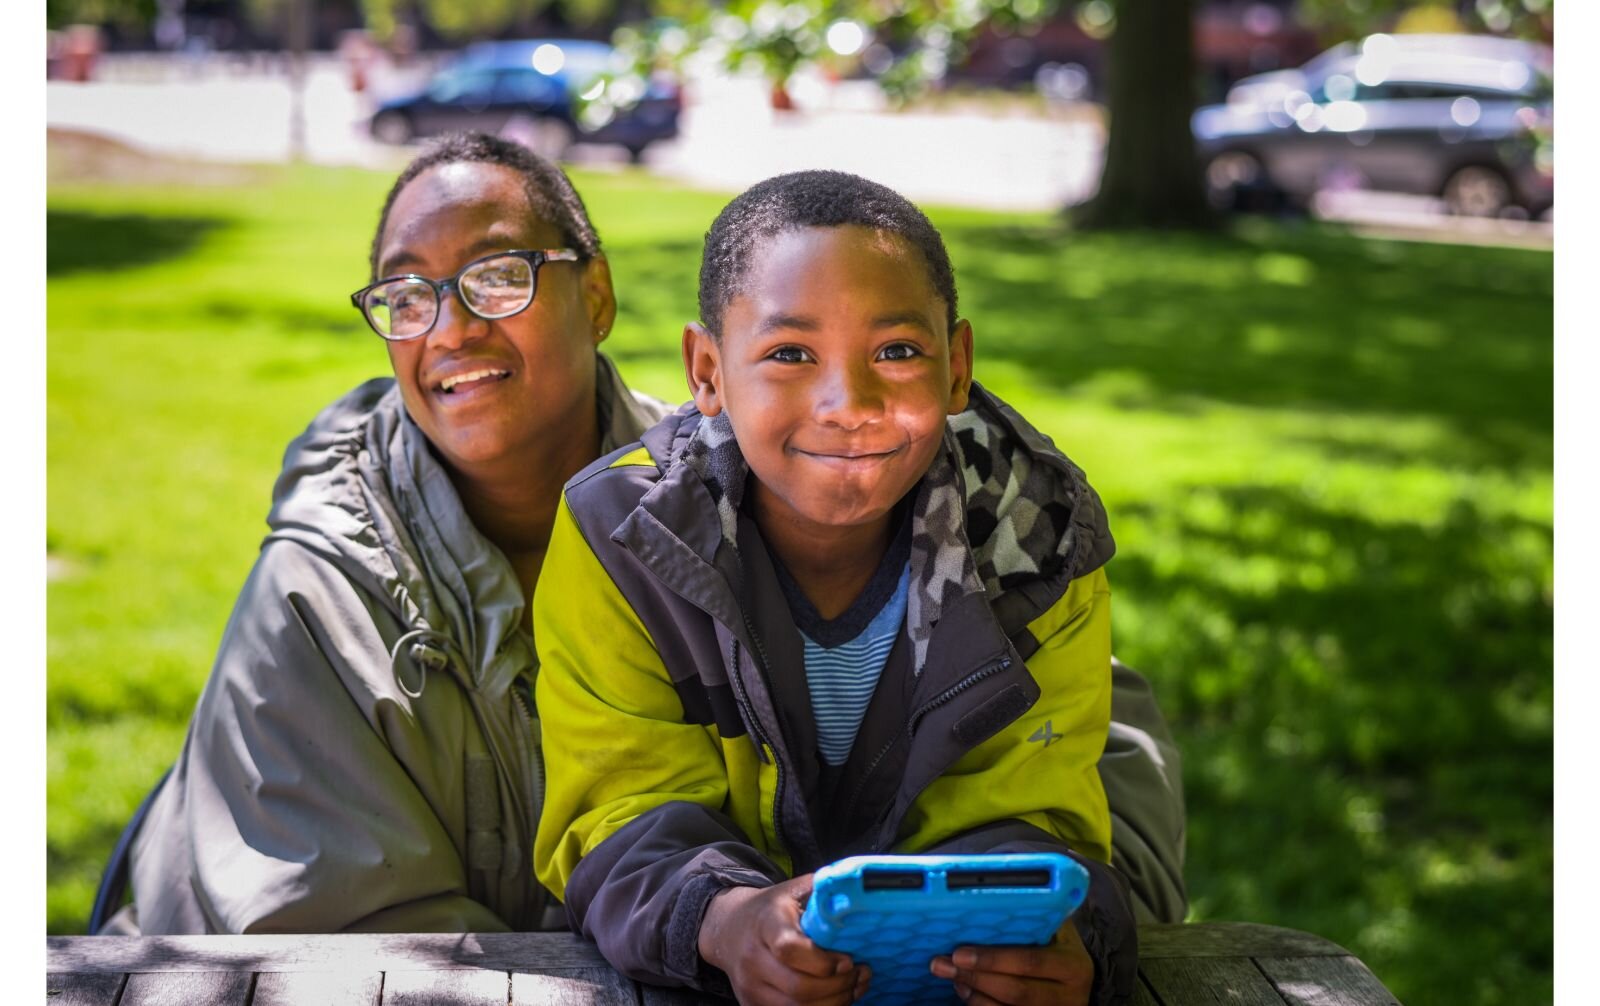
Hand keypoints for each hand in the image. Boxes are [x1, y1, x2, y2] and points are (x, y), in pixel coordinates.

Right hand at [697, 875, 869, 1004]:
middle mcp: (752, 958)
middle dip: (838, 986)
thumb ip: (824, 892)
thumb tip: (859, 893)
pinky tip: (836, 998)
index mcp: (765, 923)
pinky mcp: (751, 1005)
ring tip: (853, 987)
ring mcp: (749, 986)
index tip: (849, 960)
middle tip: (860, 975)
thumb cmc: (772, 908)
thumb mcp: (795, 890)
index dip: (824, 961)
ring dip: (834, 1003)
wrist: (729, 928)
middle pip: (798, 987)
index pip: (790, 949)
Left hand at [929, 919, 1092, 1005]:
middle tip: (943, 964)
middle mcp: (1067, 996)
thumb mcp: (1059, 931)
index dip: (993, 959)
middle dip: (975, 977)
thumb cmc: (1060, 947)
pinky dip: (979, 1004)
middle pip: (1015, 991)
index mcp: (1073, 966)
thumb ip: (1037, 915)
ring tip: (953, 975)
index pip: (1030, 963)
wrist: (1077, 982)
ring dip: (973, 993)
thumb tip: (998, 892)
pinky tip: (965, 990)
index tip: (960, 952)